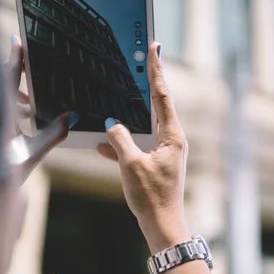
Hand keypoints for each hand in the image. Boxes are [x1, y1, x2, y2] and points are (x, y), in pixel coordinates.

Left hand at [5, 36, 77, 182]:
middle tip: (28, 59)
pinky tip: (27, 113)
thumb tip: (72, 116)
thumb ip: (53, 133)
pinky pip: (1, 106)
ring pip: (2, 95)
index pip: (8, 77)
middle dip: (16, 70)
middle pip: (3, 81)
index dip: (14, 57)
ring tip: (32, 95)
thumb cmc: (6, 170)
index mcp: (0, 114)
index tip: (17, 39)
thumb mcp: (33, 151)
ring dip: (17, 91)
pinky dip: (14, 104)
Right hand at [97, 42, 217, 273]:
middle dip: (145, 84)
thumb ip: (119, 140)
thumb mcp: (131, 166)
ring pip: (143, 125)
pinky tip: (101, 143)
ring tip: (116, 97)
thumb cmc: (152, 197)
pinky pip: (135, 145)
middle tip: (138, 60)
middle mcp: (171, 139)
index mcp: (172, 136)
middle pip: (155, 105)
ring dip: (128, 114)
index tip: (154, 47)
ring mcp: (162, 151)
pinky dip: (120, 142)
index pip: (162, 96)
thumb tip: (110, 123)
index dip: (156, 70)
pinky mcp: (153, 163)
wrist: (162, 227)